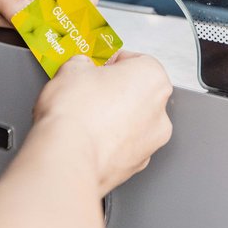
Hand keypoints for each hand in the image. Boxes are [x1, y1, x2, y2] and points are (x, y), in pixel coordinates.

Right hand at [33, 52, 172, 195]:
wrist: (68, 156)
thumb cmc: (76, 112)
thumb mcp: (72, 69)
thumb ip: (83, 64)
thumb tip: (81, 68)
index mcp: (152, 78)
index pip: (136, 61)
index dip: (111, 63)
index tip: (96, 68)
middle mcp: (159, 111)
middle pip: (138, 93)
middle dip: (114, 92)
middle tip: (88, 92)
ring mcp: (151, 142)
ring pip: (133, 123)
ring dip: (114, 118)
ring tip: (85, 118)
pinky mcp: (136, 166)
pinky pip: (124, 146)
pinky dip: (110, 142)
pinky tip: (89, 138)